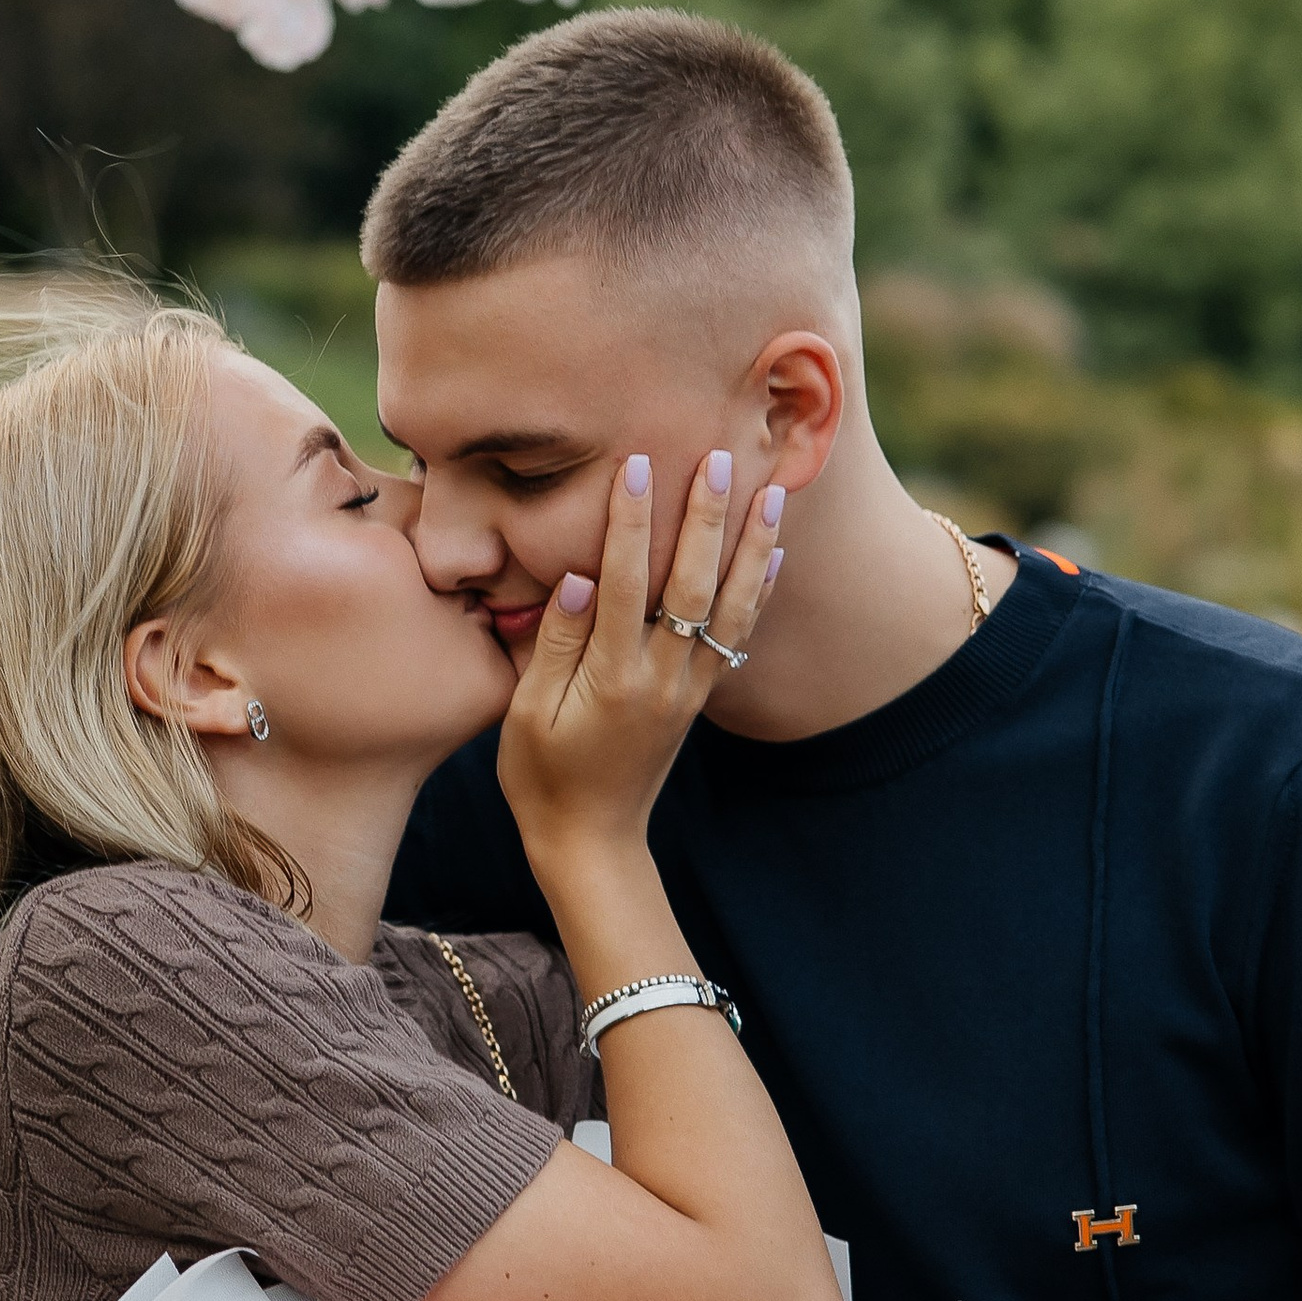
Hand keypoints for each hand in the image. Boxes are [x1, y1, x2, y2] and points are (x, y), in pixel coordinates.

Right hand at [496, 447, 781, 868]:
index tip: (638, 467)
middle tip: (717, 458)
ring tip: (772, 491)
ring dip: (752, 545)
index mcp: (613, 678)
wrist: (591, 841)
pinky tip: (773, 553)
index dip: (631, 523)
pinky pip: (737, 636)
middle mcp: (661, 678)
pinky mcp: (698, 697)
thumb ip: (556, 644)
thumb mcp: (528, 714)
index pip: (626, 583)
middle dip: (706, 517)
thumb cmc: (542, 777)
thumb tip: (579, 578)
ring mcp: (687, 689)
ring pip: (731, 606)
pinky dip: (759, 591)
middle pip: (692, 584)